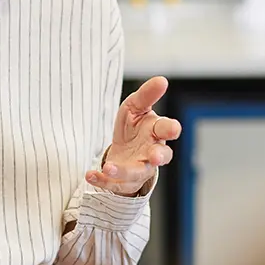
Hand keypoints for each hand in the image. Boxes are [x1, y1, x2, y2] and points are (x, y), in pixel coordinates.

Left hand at [86, 76, 179, 196]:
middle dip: (159, 156)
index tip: (173, 128)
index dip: (171, 129)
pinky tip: (90, 175)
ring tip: (109, 168)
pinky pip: (113, 184)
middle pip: (161, 156)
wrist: (123, 152)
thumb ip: (147, 95)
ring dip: (123, 171)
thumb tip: (162, 80)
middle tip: (155, 156)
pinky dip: (102, 180)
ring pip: (136, 173)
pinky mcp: (123, 182)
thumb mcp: (136, 107)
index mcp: (157, 132)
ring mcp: (139, 169)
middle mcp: (152, 153)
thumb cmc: (134, 127)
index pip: (168, 130)